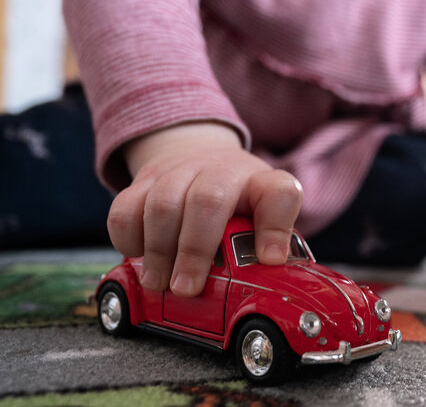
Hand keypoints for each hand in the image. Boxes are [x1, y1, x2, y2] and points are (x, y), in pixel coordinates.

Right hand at [108, 123, 302, 296]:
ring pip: (162, 204)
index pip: (280, 193)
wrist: (203, 157)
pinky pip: (125, 206)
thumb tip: (268, 270)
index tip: (270, 260)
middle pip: (208, 201)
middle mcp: (223, 170)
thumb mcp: (264, 217)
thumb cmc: (239, 201)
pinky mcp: (146, 178)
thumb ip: (270, 242)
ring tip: (159, 283)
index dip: (276, 227)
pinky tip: (138, 256)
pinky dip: (128, 237)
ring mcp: (182, 170)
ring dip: (158, 251)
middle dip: (194, 250)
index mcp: (262, 183)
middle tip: (186, 288)